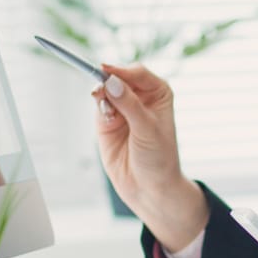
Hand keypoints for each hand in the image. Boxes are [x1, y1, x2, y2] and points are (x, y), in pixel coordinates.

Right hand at [91, 64, 208, 248]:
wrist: (149, 187)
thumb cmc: (158, 157)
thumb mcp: (147, 129)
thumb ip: (128, 104)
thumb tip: (111, 81)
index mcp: (159, 92)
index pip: (138, 73)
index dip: (121, 70)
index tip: (105, 70)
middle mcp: (141, 96)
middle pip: (119, 77)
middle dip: (107, 80)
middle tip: (98, 90)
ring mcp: (123, 107)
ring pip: (105, 90)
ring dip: (101, 95)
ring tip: (108, 114)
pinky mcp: (107, 121)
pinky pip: (98, 105)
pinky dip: (98, 108)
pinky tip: (106, 119)